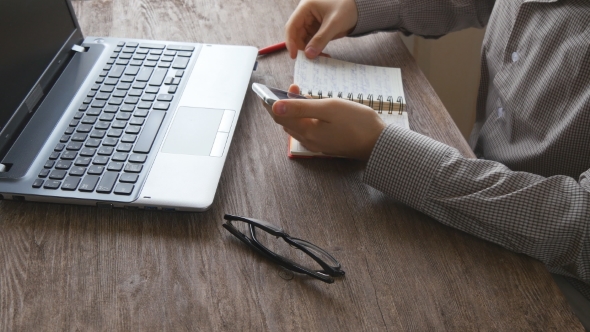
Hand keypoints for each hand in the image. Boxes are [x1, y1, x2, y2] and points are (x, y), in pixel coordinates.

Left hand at [263, 85, 385, 159]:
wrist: (379, 142)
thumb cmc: (356, 122)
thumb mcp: (328, 108)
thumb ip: (300, 107)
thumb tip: (274, 106)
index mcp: (306, 131)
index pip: (279, 116)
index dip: (271, 102)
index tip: (270, 89)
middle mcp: (308, 140)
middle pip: (286, 122)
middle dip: (282, 105)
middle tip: (290, 87)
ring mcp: (317, 144)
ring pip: (296, 126)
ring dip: (293, 111)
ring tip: (299, 94)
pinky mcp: (326, 144)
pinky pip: (307, 130)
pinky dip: (303, 118)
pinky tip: (311, 109)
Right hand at [285, 0, 357, 58]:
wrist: (361, 7)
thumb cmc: (347, 8)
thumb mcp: (334, 23)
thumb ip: (321, 39)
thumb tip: (308, 55)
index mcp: (305, 8)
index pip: (291, 26)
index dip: (290, 42)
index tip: (294, 56)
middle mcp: (305, 15)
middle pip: (296, 35)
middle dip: (302, 48)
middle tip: (311, 60)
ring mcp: (311, 22)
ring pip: (304, 40)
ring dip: (309, 50)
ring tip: (321, 58)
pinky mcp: (317, 29)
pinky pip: (312, 42)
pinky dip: (316, 49)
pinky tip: (323, 55)